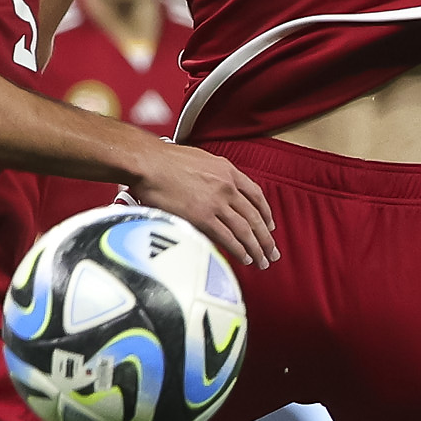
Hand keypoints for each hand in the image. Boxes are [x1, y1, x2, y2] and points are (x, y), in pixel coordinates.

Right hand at [125, 142, 276, 269]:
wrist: (148, 163)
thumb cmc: (165, 159)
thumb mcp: (201, 159)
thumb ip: (214, 174)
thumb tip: (215, 187)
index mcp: (228, 170)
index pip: (256, 195)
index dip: (266, 213)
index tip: (270, 225)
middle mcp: (227, 186)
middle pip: (255, 216)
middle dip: (266, 237)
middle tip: (272, 251)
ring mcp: (217, 202)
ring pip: (245, 230)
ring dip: (256, 248)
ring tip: (262, 261)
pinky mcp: (203, 217)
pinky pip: (228, 238)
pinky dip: (239, 250)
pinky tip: (244, 258)